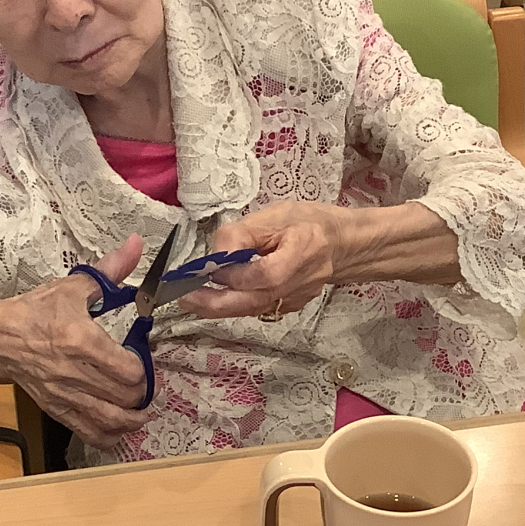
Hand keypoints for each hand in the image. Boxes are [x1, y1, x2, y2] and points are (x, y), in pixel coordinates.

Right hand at [0, 235, 149, 445]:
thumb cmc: (36, 311)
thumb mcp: (72, 287)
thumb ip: (111, 269)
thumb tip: (138, 244)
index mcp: (81, 340)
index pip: (128, 369)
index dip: (145, 368)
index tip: (145, 358)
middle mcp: (74, 372)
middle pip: (125, 397)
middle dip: (144, 393)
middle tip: (148, 383)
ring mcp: (65, 395)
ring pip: (110, 421)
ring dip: (134, 419)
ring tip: (143, 410)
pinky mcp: (57, 410)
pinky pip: (89, 433)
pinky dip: (110, 435)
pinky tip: (121, 426)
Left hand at [178, 203, 350, 319]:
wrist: (339, 244)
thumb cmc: (305, 222)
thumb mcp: (274, 215)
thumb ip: (242, 235)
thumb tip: (214, 258)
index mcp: (302, 251)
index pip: (265, 274)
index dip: (234, 275)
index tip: (207, 268)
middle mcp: (300, 282)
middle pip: (254, 301)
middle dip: (215, 303)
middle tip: (184, 298)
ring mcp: (296, 300)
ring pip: (252, 310)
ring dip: (219, 307)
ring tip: (192, 299)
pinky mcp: (289, 307)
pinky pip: (257, 309)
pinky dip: (234, 305)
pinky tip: (217, 297)